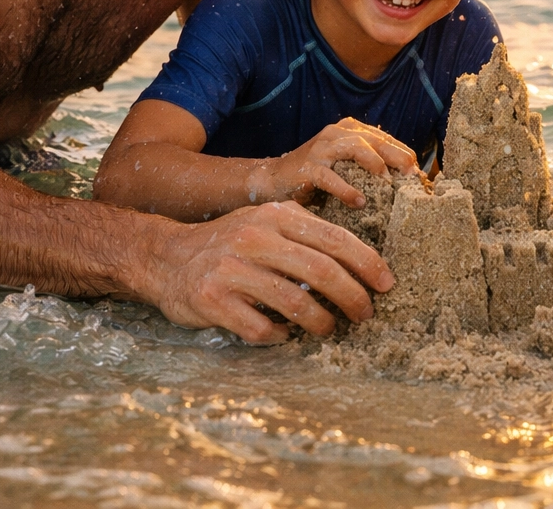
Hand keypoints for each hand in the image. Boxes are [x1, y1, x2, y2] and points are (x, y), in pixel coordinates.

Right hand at [142, 201, 396, 342]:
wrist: (165, 257)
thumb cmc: (229, 243)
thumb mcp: (266, 222)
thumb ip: (305, 231)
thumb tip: (360, 258)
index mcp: (276, 217)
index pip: (334, 239)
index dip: (367, 263)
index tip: (387, 283)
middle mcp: (256, 238)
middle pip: (321, 271)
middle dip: (352, 296)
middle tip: (366, 314)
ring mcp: (233, 270)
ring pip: (294, 302)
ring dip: (321, 322)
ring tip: (330, 328)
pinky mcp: (213, 300)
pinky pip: (259, 327)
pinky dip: (279, 336)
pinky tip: (284, 335)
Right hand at [257, 118, 418, 208]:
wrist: (273, 180)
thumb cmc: (316, 177)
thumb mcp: (345, 166)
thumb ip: (369, 167)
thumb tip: (404, 183)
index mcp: (349, 130)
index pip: (384, 138)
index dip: (404, 153)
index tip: (419, 173)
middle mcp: (336, 133)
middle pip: (375, 139)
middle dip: (398, 155)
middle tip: (412, 175)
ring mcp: (321, 148)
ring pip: (355, 148)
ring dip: (375, 163)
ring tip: (388, 181)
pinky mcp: (307, 168)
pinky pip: (330, 177)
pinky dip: (346, 189)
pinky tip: (359, 202)